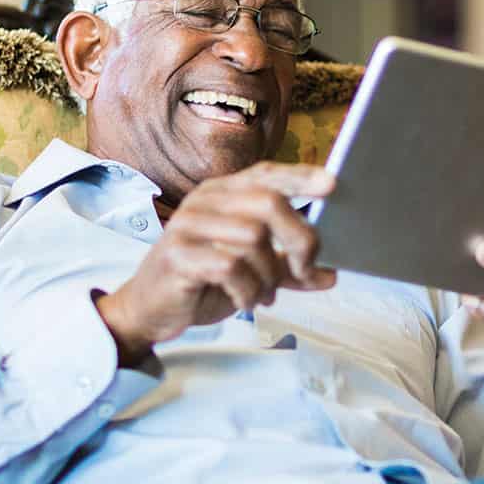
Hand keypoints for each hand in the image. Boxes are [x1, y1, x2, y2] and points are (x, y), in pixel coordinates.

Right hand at [95, 162, 336, 366]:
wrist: (150, 310)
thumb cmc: (204, 283)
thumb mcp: (253, 273)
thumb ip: (288, 269)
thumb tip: (331, 275)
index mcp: (224, 194)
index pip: (266, 174)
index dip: (300, 177)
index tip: (332, 184)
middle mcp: (206, 201)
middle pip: (269, 204)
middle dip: (299, 241)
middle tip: (302, 271)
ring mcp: (188, 225)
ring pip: (252, 239)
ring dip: (269, 276)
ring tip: (262, 294)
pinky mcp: (177, 254)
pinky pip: (230, 267)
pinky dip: (247, 291)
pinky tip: (243, 301)